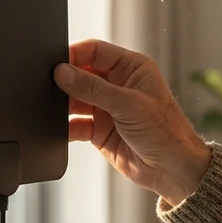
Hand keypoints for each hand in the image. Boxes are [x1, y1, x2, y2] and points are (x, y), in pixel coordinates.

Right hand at [54, 39, 211, 205]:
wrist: (172, 172)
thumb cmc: (166, 133)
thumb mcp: (129, 105)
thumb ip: (94, 88)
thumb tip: (63, 72)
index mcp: (132, 68)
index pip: (95, 51)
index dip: (74, 54)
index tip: (55, 63)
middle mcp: (118, 85)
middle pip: (81, 73)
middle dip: (65, 80)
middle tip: (49, 86)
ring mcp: (107, 108)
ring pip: (74, 98)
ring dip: (63, 104)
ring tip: (55, 108)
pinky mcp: (99, 130)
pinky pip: (75, 123)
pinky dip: (65, 126)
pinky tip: (61, 128)